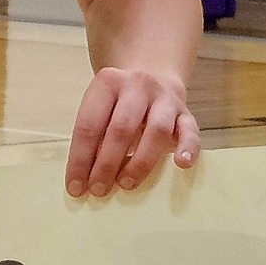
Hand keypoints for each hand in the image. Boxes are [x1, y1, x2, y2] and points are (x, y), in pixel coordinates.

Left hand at [65, 67, 199, 197]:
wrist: (152, 75)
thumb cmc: (118, 103)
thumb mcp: (100, 108)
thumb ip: (93, 136)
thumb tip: (83, 179)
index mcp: (107, 83)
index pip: (89, 125)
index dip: (80, 159)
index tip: (75, 187)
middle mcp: (137, 86)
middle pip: (121, 128)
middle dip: (107, 164)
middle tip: (98, 190)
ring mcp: (164, 98)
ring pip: (156, 130)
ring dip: (140, 162)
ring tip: (125, 184)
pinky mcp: (185, 112)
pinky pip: (190, 130)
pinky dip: (188, 148)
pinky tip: (181, 164)